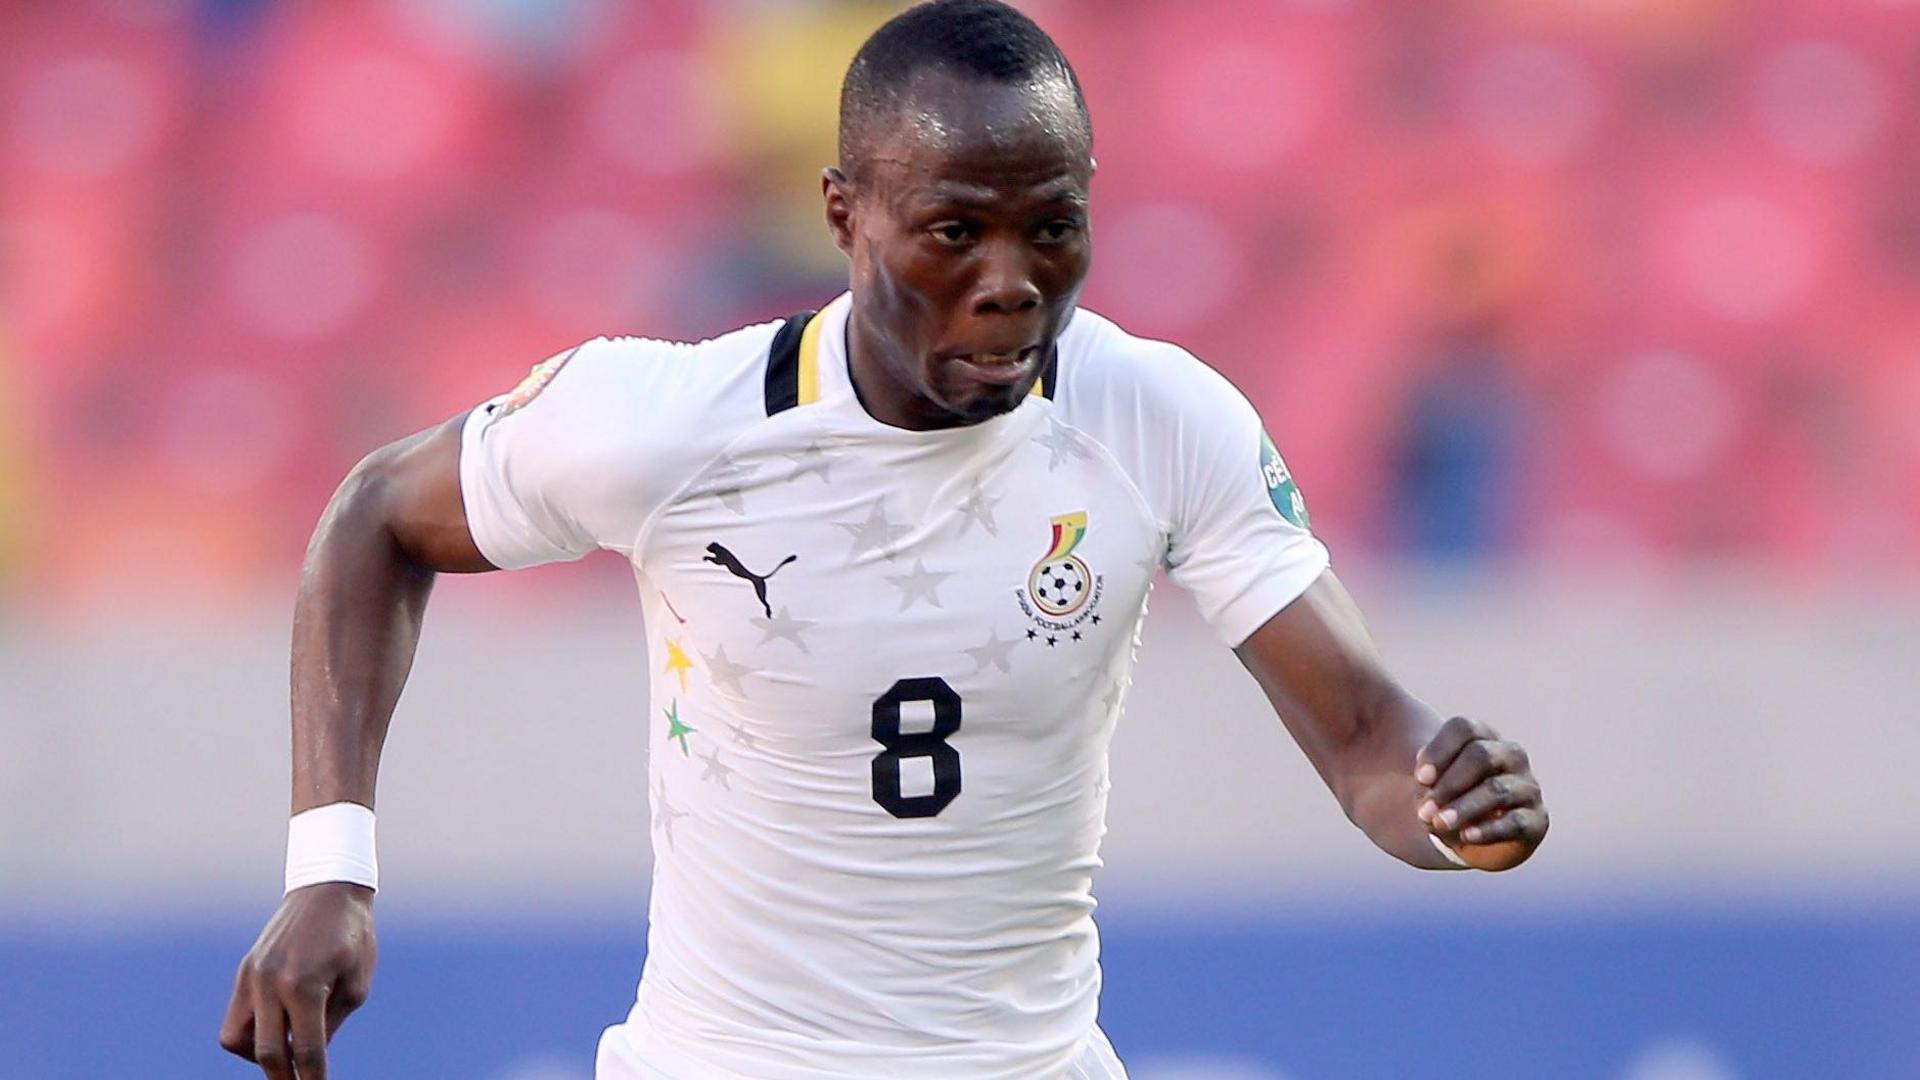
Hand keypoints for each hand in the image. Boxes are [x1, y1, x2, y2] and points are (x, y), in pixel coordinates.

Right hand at [220, 882, 376, 1077]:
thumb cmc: (353, 936)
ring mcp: (251, 976)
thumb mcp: (356, 984)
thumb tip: (308, 1057)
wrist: (328, 889)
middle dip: (284, 1079)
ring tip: (287, 1052)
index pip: (306, 1050)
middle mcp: (270, 983)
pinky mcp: (244, 971)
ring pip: (238, 1040)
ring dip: (261, 1056)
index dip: (313, 1079)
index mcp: (305, 986)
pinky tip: (275, 1030)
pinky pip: (235, 1018)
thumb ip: (329, 1024)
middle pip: (267, 1053)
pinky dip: (251, 1034)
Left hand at [1414, 716, 1546, 871]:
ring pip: (1497, 789)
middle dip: (1449, 784)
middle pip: (1481, 756)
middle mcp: (1510, 755)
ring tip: (1439, 823)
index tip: (1420, 778)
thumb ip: (1427, 782)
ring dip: (1464, 808)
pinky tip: (1467, 836)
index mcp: (1482, 737)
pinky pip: (1515, 822)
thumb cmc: (1449, 799)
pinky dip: (1489, 829)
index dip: (1440, 751)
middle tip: (1424, 810)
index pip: (1463, 729)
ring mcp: (1528, 786)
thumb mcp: (1431, 787)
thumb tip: (1427, 784)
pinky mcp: (1537, 819)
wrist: (1473, 836)